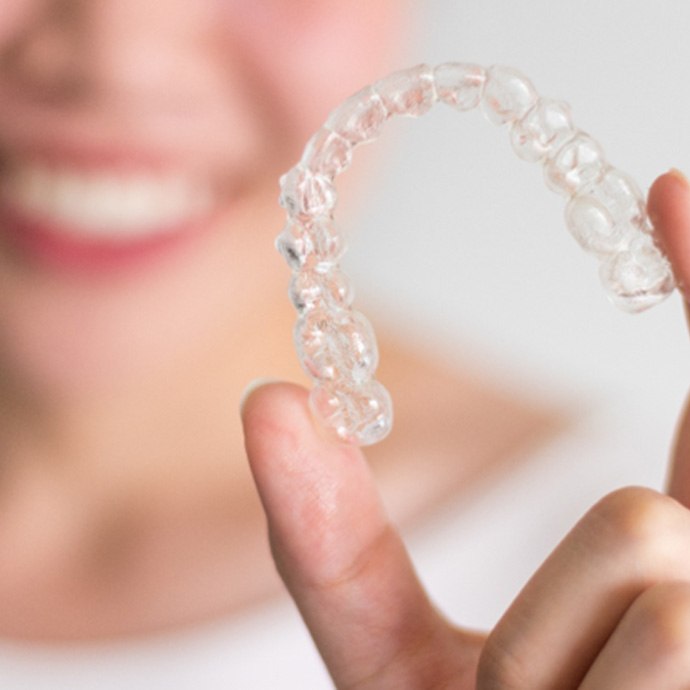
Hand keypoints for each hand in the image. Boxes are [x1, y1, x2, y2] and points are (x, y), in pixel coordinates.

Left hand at [241, 170, 689, 688]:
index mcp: (664, 569)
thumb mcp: (392, 664)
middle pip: (638, 514)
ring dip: (553, 672)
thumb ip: (334, 543)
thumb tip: (267, 399)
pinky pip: (660, 608)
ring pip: (646, 556)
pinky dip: (556, 682)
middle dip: (551, 627)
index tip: (664, 184)